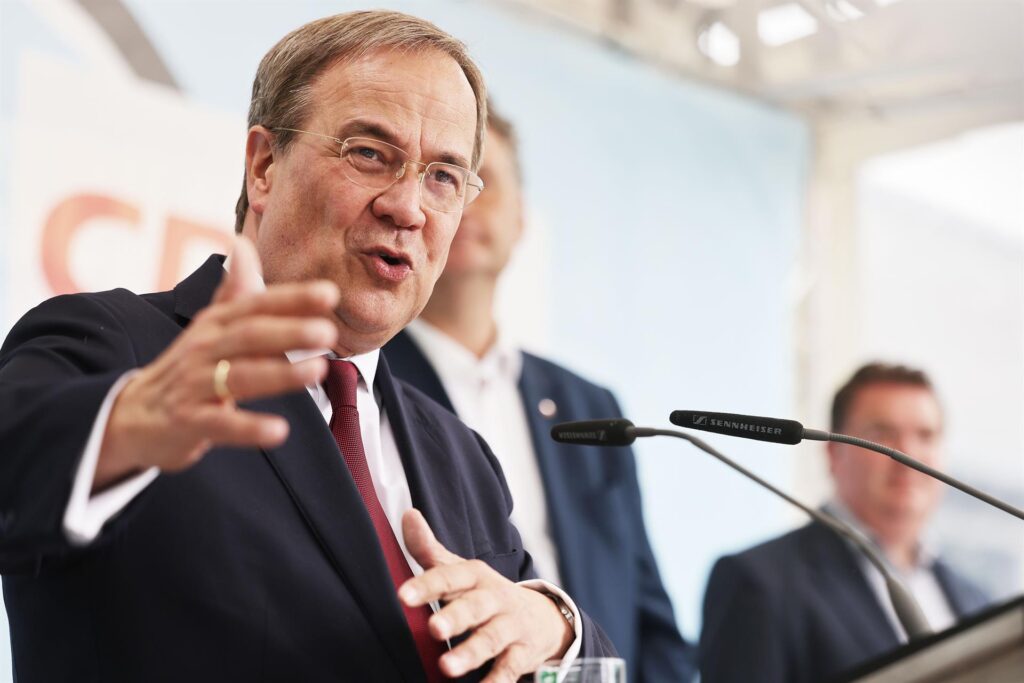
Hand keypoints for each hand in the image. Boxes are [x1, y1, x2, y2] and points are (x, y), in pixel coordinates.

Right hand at [94, 237, 339, 489]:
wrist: (135, 415)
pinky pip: (220, 424)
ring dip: (279, 374)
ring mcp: (194, 385)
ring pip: (239, 376)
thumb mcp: (209, 327)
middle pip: (249, 336)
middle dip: (288, 331)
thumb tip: (243, 242)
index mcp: (216, 324)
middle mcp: (204, 348)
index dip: (291, 298)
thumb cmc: (188, 367)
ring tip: (317, 370)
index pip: (255, 305)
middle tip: (328, 332)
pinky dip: (249, 427)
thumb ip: (234, 290)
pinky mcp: (188, 422)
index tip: (330, 293)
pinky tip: (279, 429)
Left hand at [399, 509, 573, 681]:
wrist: (543, 616)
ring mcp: (510, 627)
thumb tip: (408, 515)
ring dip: (470, 653)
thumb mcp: (462, 570)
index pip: (450, 577)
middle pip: (475, 607)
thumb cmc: (487, 593)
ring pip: (491, 639)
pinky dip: (498, 681)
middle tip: (433, 628)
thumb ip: (430, 549)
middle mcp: (494, 599)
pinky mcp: (522, 654)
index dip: (427, 585)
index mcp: (475, 577)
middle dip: (455, 617)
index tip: (403, 595)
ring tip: (447, 667)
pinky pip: (510, 669)